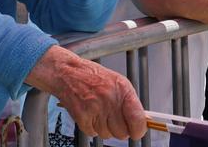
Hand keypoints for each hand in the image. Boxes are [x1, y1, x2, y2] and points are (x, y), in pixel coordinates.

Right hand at [28, 47, 145, 140]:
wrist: (67, 72)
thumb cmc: (92, 76)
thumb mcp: (117, 82)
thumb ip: (129, 101)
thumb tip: (140, 120)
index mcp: (122, 90)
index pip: (138, 120)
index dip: (138, 130)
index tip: (137, 131)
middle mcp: (110, 99)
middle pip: (122, 133)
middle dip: (118, 129)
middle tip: (112, 118)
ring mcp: (96, 109)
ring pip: (107, 135)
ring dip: (103, 128)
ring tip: (98, 112)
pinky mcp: (82, 117)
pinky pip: (93, 134)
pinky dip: (91, 127)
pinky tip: (89, 113)